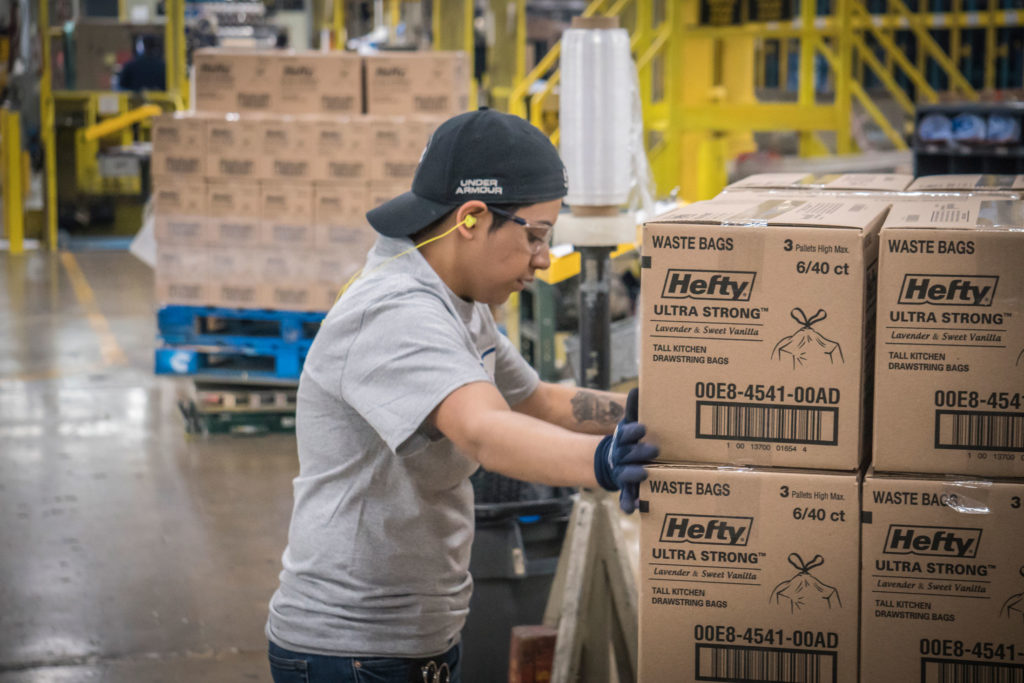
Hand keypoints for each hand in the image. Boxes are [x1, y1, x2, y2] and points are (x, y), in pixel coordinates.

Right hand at [593, 388, 658, 512]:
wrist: (614, 461)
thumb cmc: (630, 439)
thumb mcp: (631, 423)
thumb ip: (634, 409)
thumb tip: (638, 388)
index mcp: (622, 439)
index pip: (625, 433)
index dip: (632, 431)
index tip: (643, 428)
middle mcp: (620, 456)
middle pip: (626, 454)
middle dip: (638, 452)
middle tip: (654, 450)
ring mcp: (622, 473)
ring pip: (625, 475)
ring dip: (633, 475)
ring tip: (644, 475)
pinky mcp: (626, 488)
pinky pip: (625, 497)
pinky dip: (628, 503)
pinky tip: (633, 509)